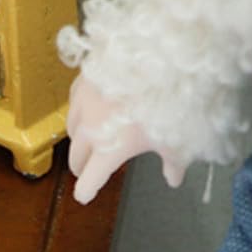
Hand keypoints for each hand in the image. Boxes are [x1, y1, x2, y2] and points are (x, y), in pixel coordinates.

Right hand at [67, 75, 185, 203]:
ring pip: (71, 128)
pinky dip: (80, 111)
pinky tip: (89, 108)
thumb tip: (173, 178)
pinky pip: (75, 102)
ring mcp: (83, 102)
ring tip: (86, 140)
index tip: (84, 196)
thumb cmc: (172, 101)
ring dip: (77, 139)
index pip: (89, 180)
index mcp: (110, 150)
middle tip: (84, 169)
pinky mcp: (84, 79)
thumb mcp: (180, 140)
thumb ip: (173, 163)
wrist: (163, 55)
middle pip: (75, 156)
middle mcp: (90, 129)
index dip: (87, 191)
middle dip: (80, 165)